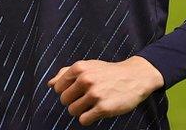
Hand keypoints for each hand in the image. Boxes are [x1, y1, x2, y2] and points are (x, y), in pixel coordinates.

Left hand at [47, 56, 164, 125]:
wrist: (135, 77)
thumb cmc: (108, 72)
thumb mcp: (87, 66)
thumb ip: (66, 73)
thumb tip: (50, 84)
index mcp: (79, 68)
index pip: (58, 87)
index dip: (66, 92)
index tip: (77, 91)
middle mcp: (85, 80)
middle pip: (64, 100)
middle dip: (73, 102)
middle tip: (85, 99)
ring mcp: (95, 94)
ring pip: (73, 111)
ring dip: (80, 111)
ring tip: (91, 105)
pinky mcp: (104, 108)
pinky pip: (84, 120)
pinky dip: (87, 119)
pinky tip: (96, 112)